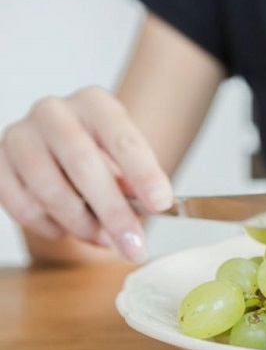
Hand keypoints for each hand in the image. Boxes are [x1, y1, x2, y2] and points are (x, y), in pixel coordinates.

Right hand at [0, 86, 172, 261]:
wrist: (61, 154)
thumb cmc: (102, 158)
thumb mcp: (128, 163)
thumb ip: (136, 181)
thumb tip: (151, 206)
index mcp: (95, 103)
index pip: (123, 138)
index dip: (143, 173)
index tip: (160, 204)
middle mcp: (54, 111)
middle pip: (83, 164)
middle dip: (113, 212)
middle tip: (133, 246)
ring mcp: (21, 135)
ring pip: (49, 188)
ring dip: (81, 224)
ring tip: (104, 241)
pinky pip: (21, 205)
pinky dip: (48, 226)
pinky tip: (66, 230)